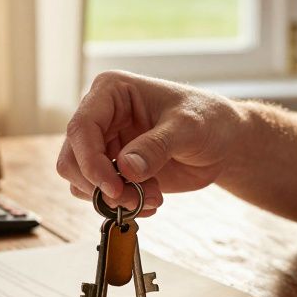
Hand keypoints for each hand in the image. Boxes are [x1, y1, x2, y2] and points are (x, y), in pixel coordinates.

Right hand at [56, 71, 243, 213]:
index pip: (81, 127)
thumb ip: (157, 146)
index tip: (114, 187)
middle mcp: (102, 117)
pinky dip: (121, 204)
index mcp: (111, 91)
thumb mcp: (188, 128)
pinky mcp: (114, 169)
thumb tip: (126, 168)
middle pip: (72, 158)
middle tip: (132, 199)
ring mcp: (106, 144)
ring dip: (113, 198)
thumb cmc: (209, 119)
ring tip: (152, 197)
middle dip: (99, 185)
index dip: (90, 161)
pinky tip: (150, 200)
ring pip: (82, 181)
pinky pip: (101, 194)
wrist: (224, 141)